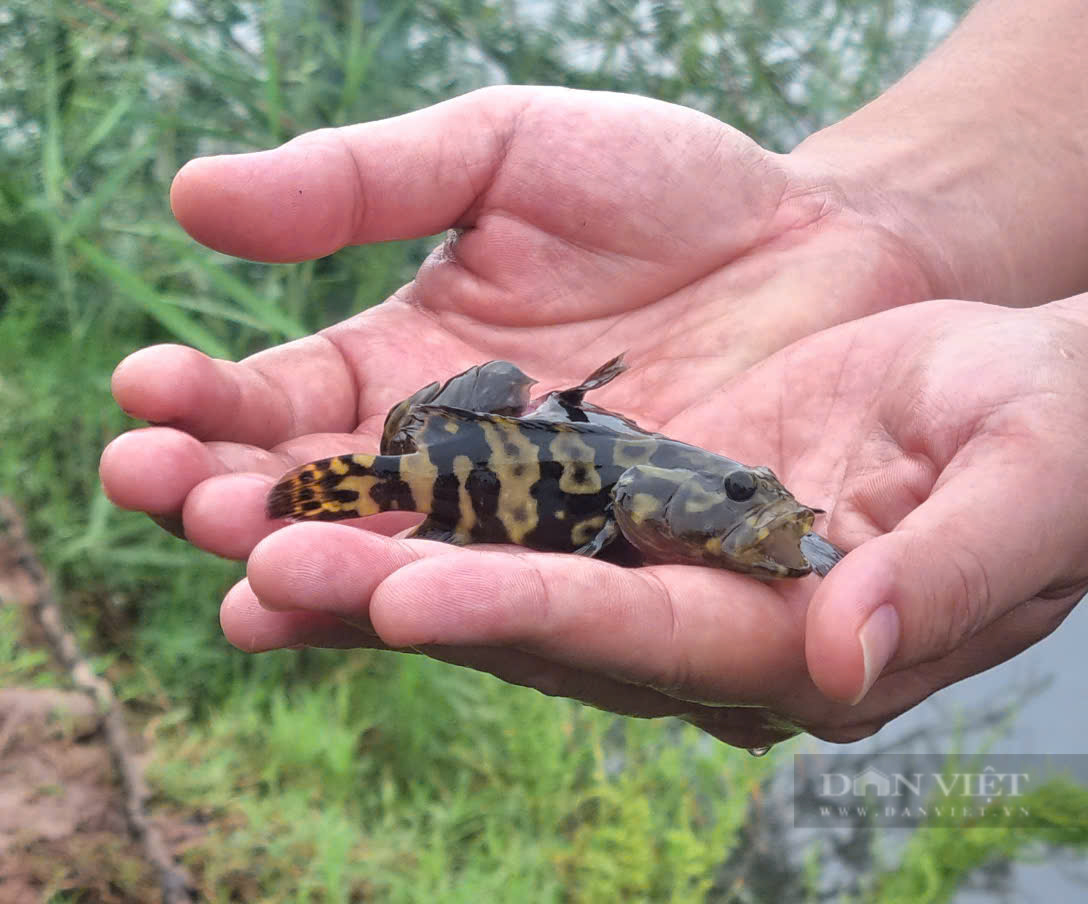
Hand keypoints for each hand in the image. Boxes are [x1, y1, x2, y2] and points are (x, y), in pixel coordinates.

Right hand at [100, 85, 933, 557]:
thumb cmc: (668, 188)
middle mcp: (459, 471)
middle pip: (332, 505)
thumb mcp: (505, 152)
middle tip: (167, 493)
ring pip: (420, 564)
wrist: (825, 238)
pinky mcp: (631, 565)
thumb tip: (189, 197)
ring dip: (331, 574)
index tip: (144, 392)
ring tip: (256, 574)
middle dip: (243, 503)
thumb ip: (361, 181)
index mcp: (408, 375)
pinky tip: (400, 607)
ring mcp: (544, 528)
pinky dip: (470, 601)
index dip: (210, 406)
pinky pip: (543, 589)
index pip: (285, 408)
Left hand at [220, 296, 1087, 748]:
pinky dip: (376, 466)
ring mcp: (635, 545)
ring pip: (470, 551)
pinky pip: (475, 481)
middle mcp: (688, 608)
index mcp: (786, 633)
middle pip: (522, 613)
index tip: (409, 596)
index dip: (533, 622)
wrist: (992, 349)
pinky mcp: (602, 477)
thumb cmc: (1038, 423)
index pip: (647, 641)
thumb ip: (955, 573)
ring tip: (202, 496)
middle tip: (254, 560)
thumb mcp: (1034, 482)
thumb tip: (849, 653)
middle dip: (386, 591)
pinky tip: (269, 445)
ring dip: (339, 532)